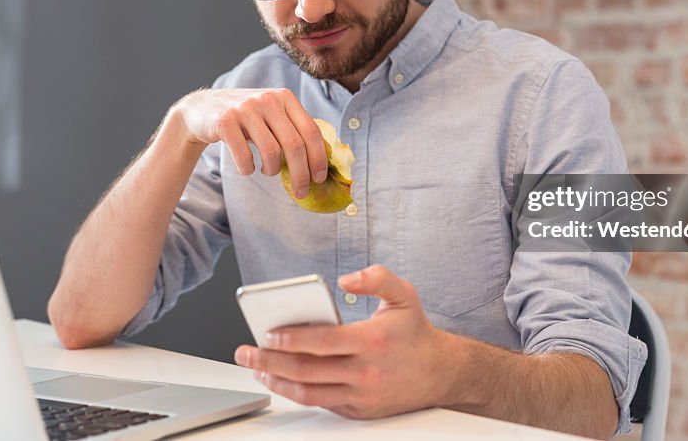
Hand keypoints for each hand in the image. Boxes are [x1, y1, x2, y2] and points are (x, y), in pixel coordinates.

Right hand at [169, 88, 326, 196]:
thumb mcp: (272, 115)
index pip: (311, 131)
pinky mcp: (225, 121)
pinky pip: (245, 156)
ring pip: (272, 152)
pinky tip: (248, 167)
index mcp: (285, 97)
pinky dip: (248, 169)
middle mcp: (267, 99)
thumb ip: (293, 129)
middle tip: (301, 191)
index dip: (319, 158)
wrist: (202, 109)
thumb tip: (320, 163)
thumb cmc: (245, 119)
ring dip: (272, 171)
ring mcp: (245, 109)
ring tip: (266, 171)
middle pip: (295, 145)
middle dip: (301, 174)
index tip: (320, 178)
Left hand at [234, 265, 457, 418]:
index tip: (268, 333)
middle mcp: (365, 372)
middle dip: (270, 361)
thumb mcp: (403, 294)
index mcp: (373, 341)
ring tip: (257, 368)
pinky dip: (297, 392)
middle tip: (246, 352)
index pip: (322, 342)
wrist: (441, 372)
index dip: (292, 338)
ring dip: (277, 382)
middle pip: (307, 371)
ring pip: (309, 393)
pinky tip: (281, 379)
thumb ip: (377, 277)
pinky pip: (321, 403)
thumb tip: (347, 280)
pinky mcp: (358, 410)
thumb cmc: (415, 332)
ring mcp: (361, 395)